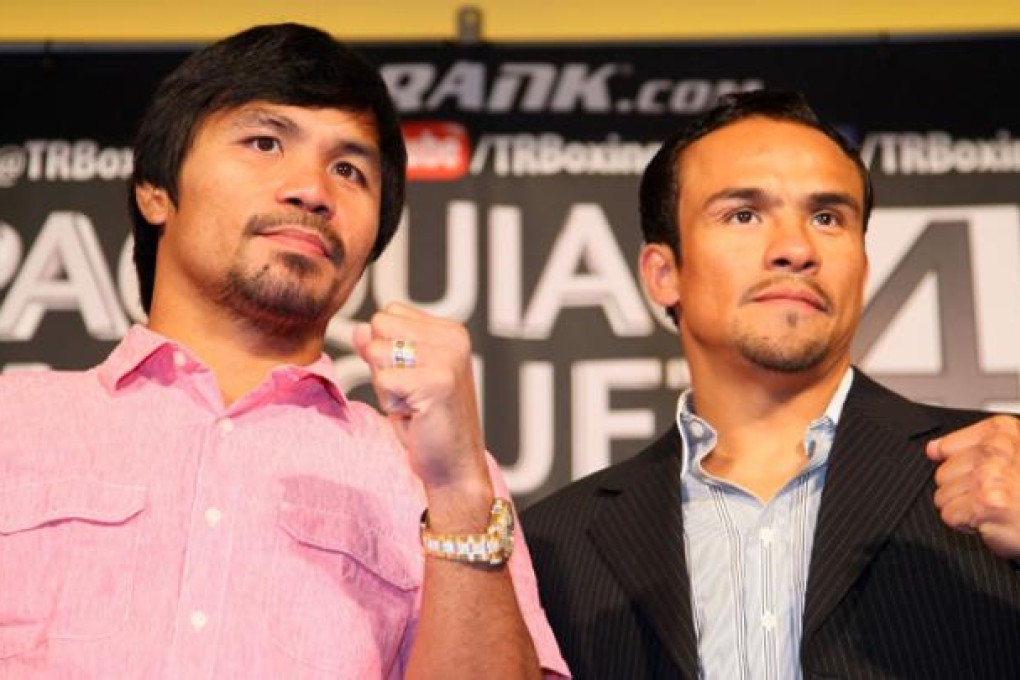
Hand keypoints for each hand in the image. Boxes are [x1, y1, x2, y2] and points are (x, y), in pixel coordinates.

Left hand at [352, 302, 491, 500]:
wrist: (454, 466)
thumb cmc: (428, 424)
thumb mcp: (401, 377)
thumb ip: (381, 348)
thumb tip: (358, 329)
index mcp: (450, 331)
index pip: (389, 314)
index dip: (386, 348)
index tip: (411, 378)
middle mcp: (453, 338)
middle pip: (379, 326)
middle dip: (382, 363)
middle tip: (410, 392)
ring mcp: (448, 358)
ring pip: (376, 351)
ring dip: (384, 384)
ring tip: (412, 403)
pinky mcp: (437, 381)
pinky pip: (383, 379)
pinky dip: (390, 402)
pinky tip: (414, 415)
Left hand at [926, 415, 1019, 559]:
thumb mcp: (1009, 457)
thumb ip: (968, 447)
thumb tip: (932, 448)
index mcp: (1003, 432)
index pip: (945, 447)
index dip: (961, 468)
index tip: (986, 476)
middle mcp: (997, 449)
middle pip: (942, 473)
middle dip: (963, 490)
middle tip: (995, 496)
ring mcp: (990, 475)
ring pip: (942, 495)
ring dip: (964, 508)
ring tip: (995, 508)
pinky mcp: (985, 503)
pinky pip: (949, 515)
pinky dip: (966, 524)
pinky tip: (991, 521)